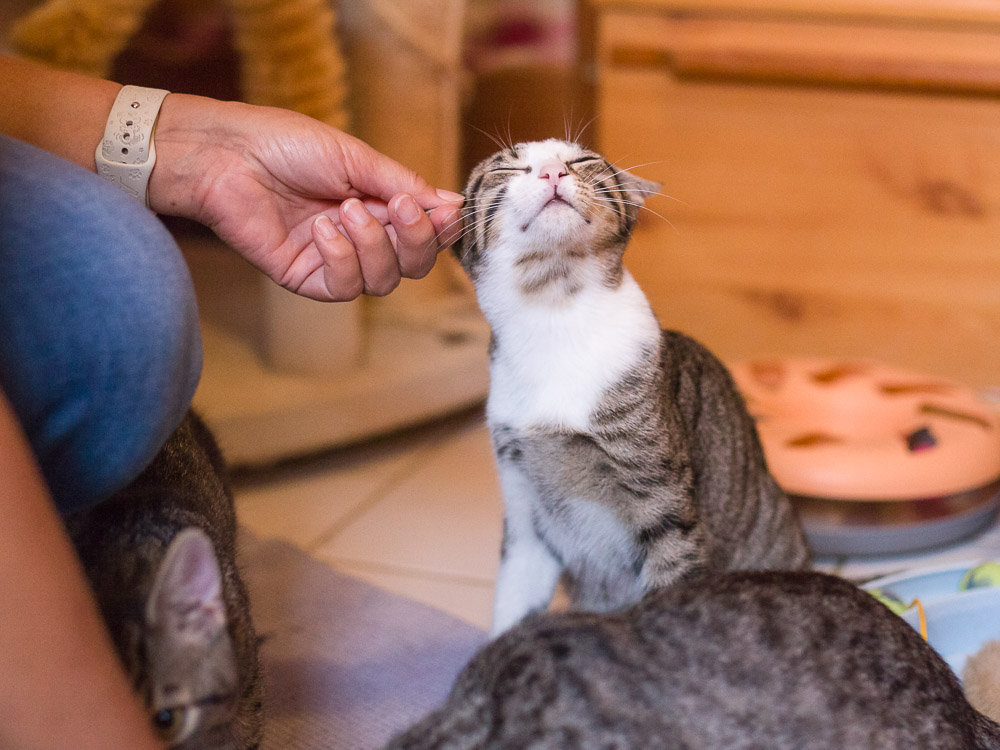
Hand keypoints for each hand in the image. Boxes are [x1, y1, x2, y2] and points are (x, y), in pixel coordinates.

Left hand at [149, 94, 462, 300]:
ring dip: (375, 246)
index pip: (427, 233)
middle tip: (401, 209)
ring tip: (346, 210)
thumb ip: (403, 185)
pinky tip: (322, 229)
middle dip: (416, 240)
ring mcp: (335, 260)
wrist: (227, 154)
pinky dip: (342, 258)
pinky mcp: (306, 277)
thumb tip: (453, 204)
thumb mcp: (355, 158)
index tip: (445, 211)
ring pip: (385, 280)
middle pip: (414, 264)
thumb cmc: (285, 144)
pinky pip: (345, 287)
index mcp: (378, 204)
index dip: (442, 229)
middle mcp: (362, 236)